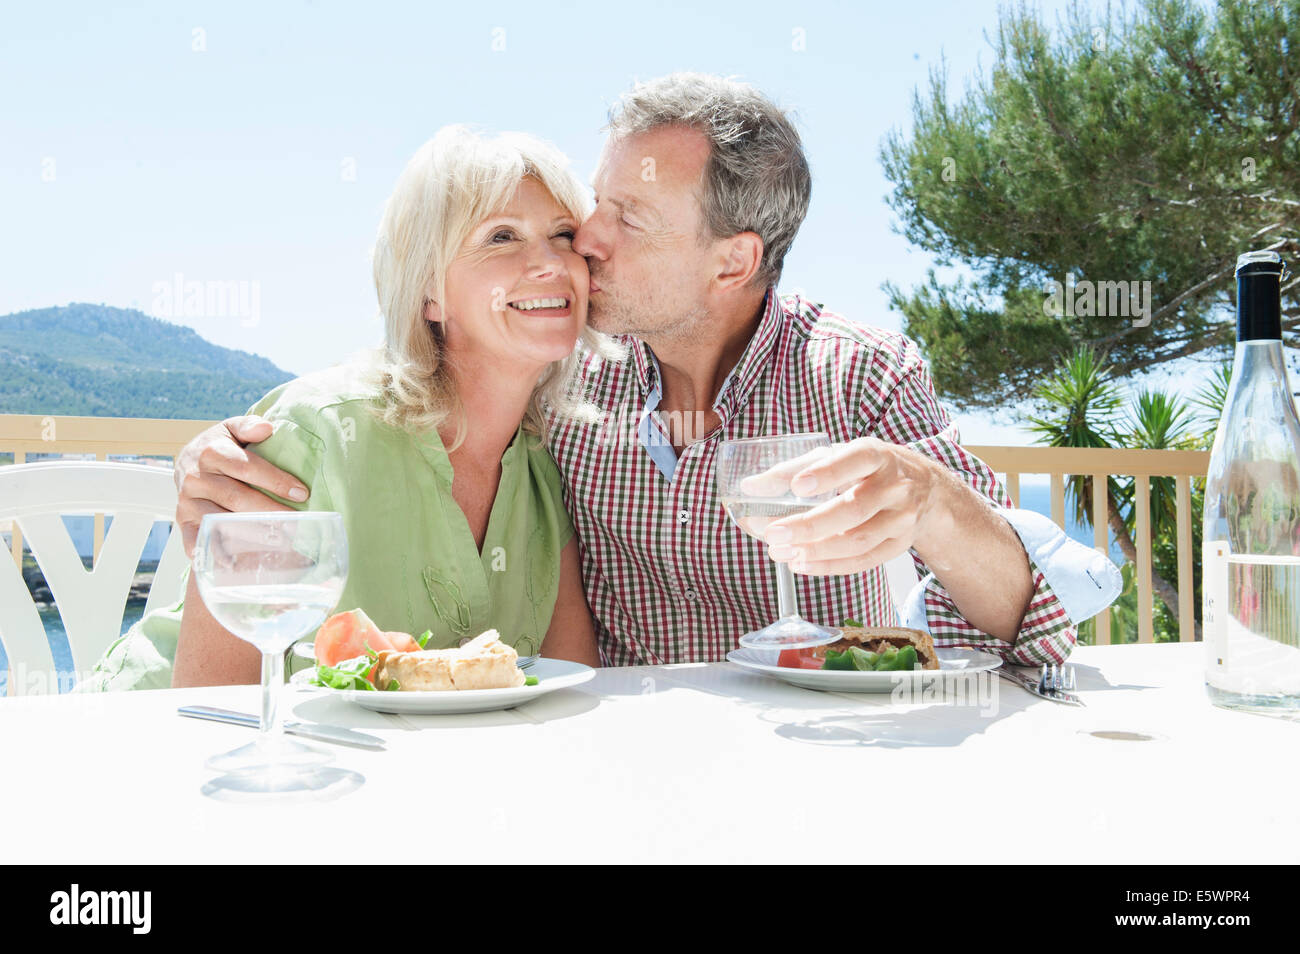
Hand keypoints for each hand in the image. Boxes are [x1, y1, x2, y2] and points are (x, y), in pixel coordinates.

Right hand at [174, 415, 308, 556]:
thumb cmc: (223, 446)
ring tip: (279, 541)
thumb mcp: (234, 429)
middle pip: (236, 497)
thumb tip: (267, 427)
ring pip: (220, 520)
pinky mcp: (182, 519)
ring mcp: (187, 500)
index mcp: (212, 451)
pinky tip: (232, 563)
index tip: (301, 493)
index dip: (275, 480)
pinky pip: (196, 538)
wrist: (189, 460)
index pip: (247, 467)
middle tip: (296, 524)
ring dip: (249, 533)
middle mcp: (195, 476)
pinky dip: (210, 551)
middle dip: (269, 511)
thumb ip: (249, 426)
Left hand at [756, 436, 949, 574]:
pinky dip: (829, 566)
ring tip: (779, 552)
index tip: (798, 486)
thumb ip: (794, 468)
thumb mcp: (838, 455)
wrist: (926, 489)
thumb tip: (749, 486)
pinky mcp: (899, 545)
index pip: (855, 461)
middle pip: (853, 510)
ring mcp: (901, 519)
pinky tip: (800, 563)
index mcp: (876, 455)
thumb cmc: (870, 469)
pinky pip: (863, 561)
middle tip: (772, 533)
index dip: (827, 474)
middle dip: (810, 525)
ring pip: (858, 541)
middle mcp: (894, 486)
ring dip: (815, 551)